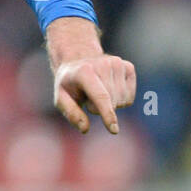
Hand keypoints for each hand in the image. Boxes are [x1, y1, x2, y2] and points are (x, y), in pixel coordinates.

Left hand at [46, 17, 135, 133]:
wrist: (79, 60)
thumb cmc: (69, 83)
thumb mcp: (61, 97)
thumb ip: (71, 113)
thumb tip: (85, 129)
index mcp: (85, 71)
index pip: (101, 97)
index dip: (108, 115)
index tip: (114, 130)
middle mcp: (104, 64)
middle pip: (112, 102)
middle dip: (99, 108)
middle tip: (88, 98)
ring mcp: (118, 64)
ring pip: (123, 101)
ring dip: (110, 104)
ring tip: (97, 92)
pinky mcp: (129, 67)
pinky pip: (129, 97)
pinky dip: (120, 99)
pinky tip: (109, 90)